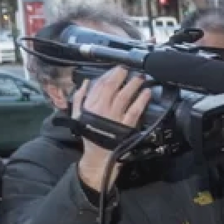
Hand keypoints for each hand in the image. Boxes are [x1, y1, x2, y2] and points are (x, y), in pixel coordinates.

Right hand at [75, 67, 151, 191]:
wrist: (98, 155)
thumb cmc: (89, 133)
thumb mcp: (77, 115)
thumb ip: (80, 98)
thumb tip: (86, 83)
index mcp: (90, 106)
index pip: (100, 84)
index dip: (111, 74)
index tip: (118, 68)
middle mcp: (101, 109)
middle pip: (113, 87)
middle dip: (122, 75)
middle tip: (130, 69)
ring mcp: (114, 117)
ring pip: (125, 96)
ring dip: (134, 84)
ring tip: (141, 77)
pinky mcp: (126, 125)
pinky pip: (135, 110)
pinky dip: (141, 100)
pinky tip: (147, 92)